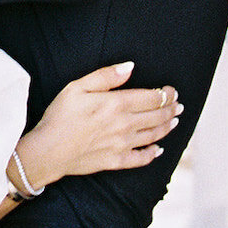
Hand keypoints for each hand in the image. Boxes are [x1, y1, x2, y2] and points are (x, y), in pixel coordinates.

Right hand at [14, 62, 181, 190]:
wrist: (48, 150)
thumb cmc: (60, 116)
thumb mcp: (77, 87)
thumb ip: (106, 76)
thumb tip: (130, 66)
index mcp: (116, 104)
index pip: (152, 97)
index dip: (166, 93)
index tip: (172, 90)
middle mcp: (125, 125)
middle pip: (157, 116)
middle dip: (171, 108)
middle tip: (178, 105)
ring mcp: (123, 144)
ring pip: (154, 135)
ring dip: (167, 127)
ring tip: (174, 121)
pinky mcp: (117, 161)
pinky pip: (142, 158)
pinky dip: (153, 153)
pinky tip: (159, 150)